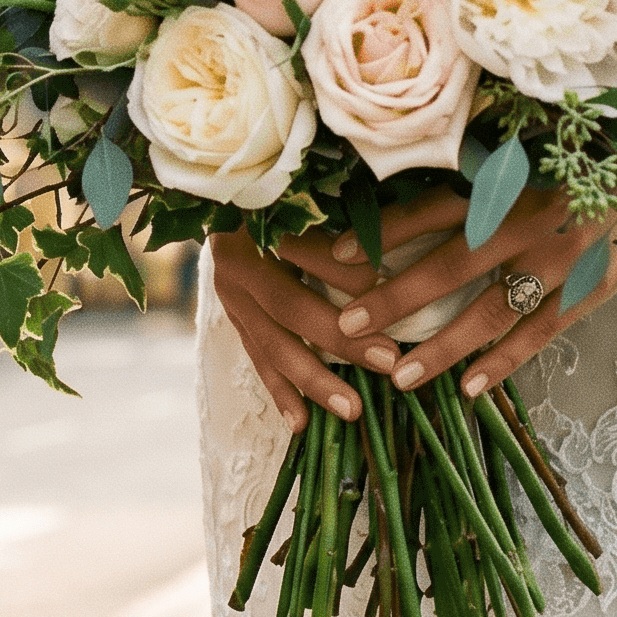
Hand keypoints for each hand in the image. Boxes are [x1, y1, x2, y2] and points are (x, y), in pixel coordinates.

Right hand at [204, 200, 461, 432]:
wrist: (223, 201)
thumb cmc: (286, 193)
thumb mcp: (313, 196)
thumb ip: (347, 217)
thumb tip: (393, 259)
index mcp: (256, 223)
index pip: (304, 250)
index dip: (346, 271)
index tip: (390, 291)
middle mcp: (237, 262)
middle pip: (290, 305)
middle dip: (340, 338)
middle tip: (387, 361)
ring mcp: (231, 296)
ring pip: (272, 344)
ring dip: (312, 379)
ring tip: (352, 409)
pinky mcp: (234, 320)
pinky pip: (257, 360)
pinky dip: (280, 392)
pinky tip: (301, 424)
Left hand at [206, 190, 616, 430]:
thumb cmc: (573, 154)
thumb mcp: (520, 148)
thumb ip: (465, 173)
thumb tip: (398, 192)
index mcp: (511, 176)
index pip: (436, 206)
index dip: (386, 231)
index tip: (338, 255)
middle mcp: (534, 216)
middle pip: (455, 263)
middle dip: (398, 299)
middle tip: (348, 327)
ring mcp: (567, 256)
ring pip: (496, 309)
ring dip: (445, 346)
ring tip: (400, 378)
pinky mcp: (596, 285)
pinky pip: (543, 332)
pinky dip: (505, 362)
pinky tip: (469, 388)